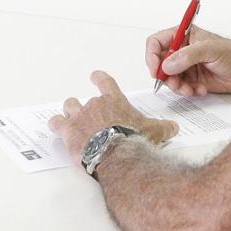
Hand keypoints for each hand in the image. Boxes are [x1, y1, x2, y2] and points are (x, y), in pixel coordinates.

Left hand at [48, 71, 178, 163]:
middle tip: (88, 117)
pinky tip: (56, 128)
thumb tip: (174, 127)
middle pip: (84, 99)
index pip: (104, 82)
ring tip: (70, 120)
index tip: (94, 76)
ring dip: (69, 113)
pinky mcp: (68, 130)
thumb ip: (163, 127)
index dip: (98, 78)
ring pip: (69, 106)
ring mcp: (79, 116)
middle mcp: (95, 104)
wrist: (118, 153)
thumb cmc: (134, 139)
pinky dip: (55, 125)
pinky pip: (56, 122)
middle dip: (85, 107)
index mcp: (114, 101)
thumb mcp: (155, 131)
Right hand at [145, 25, 230, 95]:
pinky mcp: (191, 79)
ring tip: (190, 89)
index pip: (156, 42)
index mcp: (183, 36)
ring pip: (169, 78)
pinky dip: (187, 91)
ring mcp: (186, 66)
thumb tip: (167, 65)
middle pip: (160, 63)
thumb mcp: (209, 49)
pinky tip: (200, 89)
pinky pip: (180, 88)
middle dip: (165, 76)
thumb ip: (187, 55)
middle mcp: (181, 50)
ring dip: (177, 86)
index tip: (156, 70)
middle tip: (175, 84)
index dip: (151, 56)